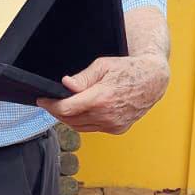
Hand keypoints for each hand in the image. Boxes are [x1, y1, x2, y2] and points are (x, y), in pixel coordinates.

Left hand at [38, 53, 169, 134]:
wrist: (153, 80)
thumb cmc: (129, 69)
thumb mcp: (103, 65)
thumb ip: (82, 78)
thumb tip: (66, 84)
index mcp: (101, 98)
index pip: (66, 108)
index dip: (50, 106)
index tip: (42, 100)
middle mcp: (106, 115)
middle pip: (70, 119)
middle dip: (57, 112)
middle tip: (50, 103)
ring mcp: (113, 124)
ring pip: (80, 127)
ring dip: (68, 119)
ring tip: (63, 107)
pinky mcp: (117, 129)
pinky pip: (93, 129)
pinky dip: (83, 122)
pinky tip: (81, 112)